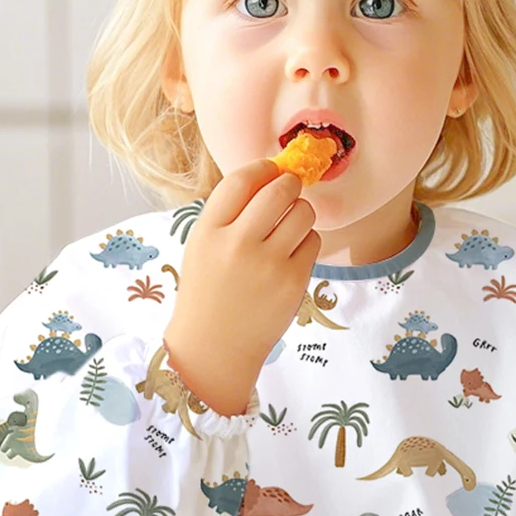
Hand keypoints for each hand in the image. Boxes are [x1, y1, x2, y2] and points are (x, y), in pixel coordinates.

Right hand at [164, 158, 319, 413]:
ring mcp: (268, 264)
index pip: (241, 180)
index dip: (263, 168)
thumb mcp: (202, 246)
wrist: (214, 347)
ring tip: (289, 226)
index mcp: (208, 231)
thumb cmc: (209, 291)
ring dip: (301, 212)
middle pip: (279, 190)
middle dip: (290, 184)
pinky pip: (313, 242)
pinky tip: (291, 255)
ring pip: (303, 213)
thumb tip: (271, 175)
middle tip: (290, 189)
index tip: (271, 169)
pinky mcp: (292, 282)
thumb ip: (229, 213)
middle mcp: (237, 244)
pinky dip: (306, 242)